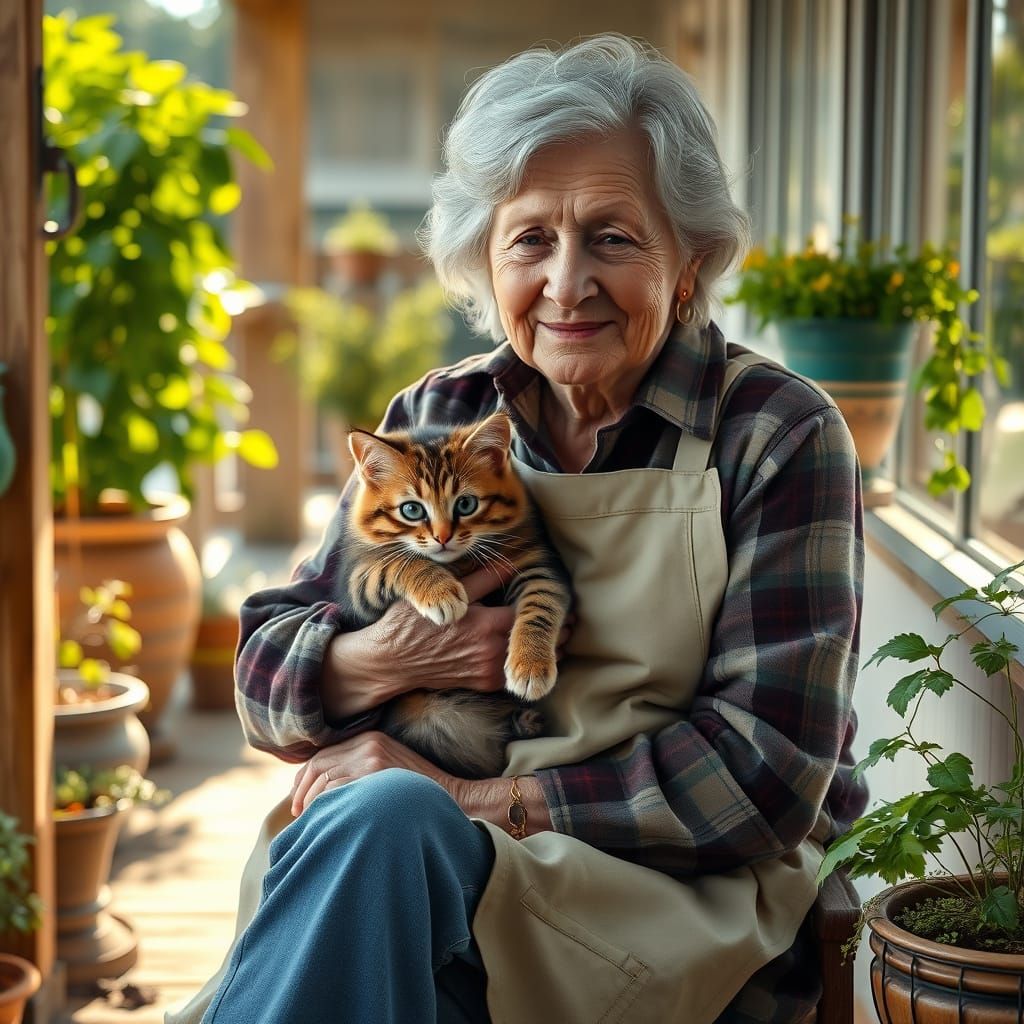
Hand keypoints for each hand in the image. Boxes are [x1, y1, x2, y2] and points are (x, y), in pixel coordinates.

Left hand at [290, 731, 553, 837]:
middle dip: (302, 792)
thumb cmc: (419, 795)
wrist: (454, 799)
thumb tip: (321, 791)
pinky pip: (336, 790)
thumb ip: (359, 771)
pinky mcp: (375, 771)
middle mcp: (367, 743)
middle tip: (299, 815)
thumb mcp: (388, 771)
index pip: (321, 756)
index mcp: (369, 739)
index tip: (299, 802)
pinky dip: (326, 808)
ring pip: (323, 780)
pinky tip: (328, 823)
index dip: (304, 780)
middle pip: (318, 766)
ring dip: (312, 804)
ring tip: (314, 823)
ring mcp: (371, 755)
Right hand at [320, 565, 574, 717]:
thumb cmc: (415, 622)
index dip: (552, 613)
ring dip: (544, 651)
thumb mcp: (449, 592)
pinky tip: (528, 652)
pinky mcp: (482, 684)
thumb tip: (512, 561)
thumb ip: (483, 578)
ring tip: (560, 638)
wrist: (392, 661)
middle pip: (537, 643)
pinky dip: (524, 663)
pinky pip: (512, 673)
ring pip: (528, 660)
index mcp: (488, 625)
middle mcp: (492, 652)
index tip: (569, 607)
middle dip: (558, 634)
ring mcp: (488, 672)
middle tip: (571, 622)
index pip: (532, 618)